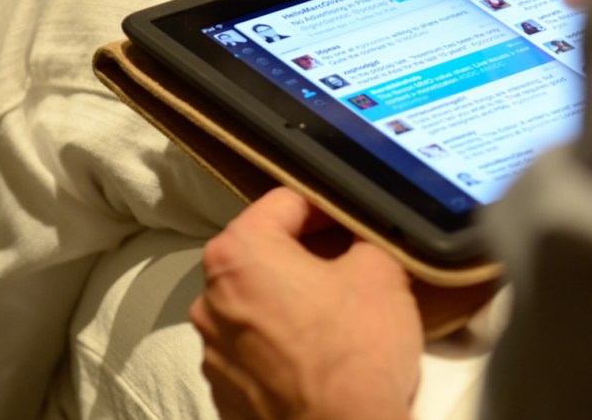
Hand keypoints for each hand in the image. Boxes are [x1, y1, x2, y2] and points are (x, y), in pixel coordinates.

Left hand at [189, 188, 421, 419]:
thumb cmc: (356, 355)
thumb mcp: (380, 270)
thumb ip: (362, 235)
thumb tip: (358, 234)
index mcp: (239, 253)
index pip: (286, 202)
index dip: (326, 205)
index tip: (350, 218)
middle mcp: (211, 296)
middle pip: (264, 251)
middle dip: (306, 251)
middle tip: (350, 262)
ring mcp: (213, 347)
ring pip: (258, 299)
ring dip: (291, 297)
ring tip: (336, 312)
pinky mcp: (224, 388)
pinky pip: (254, 344)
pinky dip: (281, 339)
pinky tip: (317, 351)